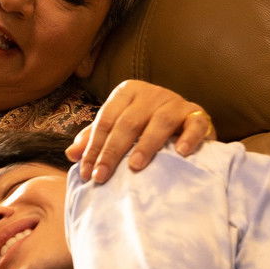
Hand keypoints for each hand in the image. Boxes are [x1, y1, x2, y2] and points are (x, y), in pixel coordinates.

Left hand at [70, 79, 215, 182]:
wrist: (184, 119)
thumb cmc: (144, 125)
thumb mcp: (118, 127)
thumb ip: (95, 138)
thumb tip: (71, 154)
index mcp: (127, 92)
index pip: (106, 120)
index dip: (94, 147)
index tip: (87, 173)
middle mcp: (151, 93)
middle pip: (128, 122)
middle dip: (112, 151)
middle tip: (102, 176)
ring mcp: (176, 102)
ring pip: (160, 121)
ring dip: (146, 145)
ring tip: (135, 167)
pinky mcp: (198, 114)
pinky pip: (195, 124)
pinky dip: (189, 138)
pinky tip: (181, 154)